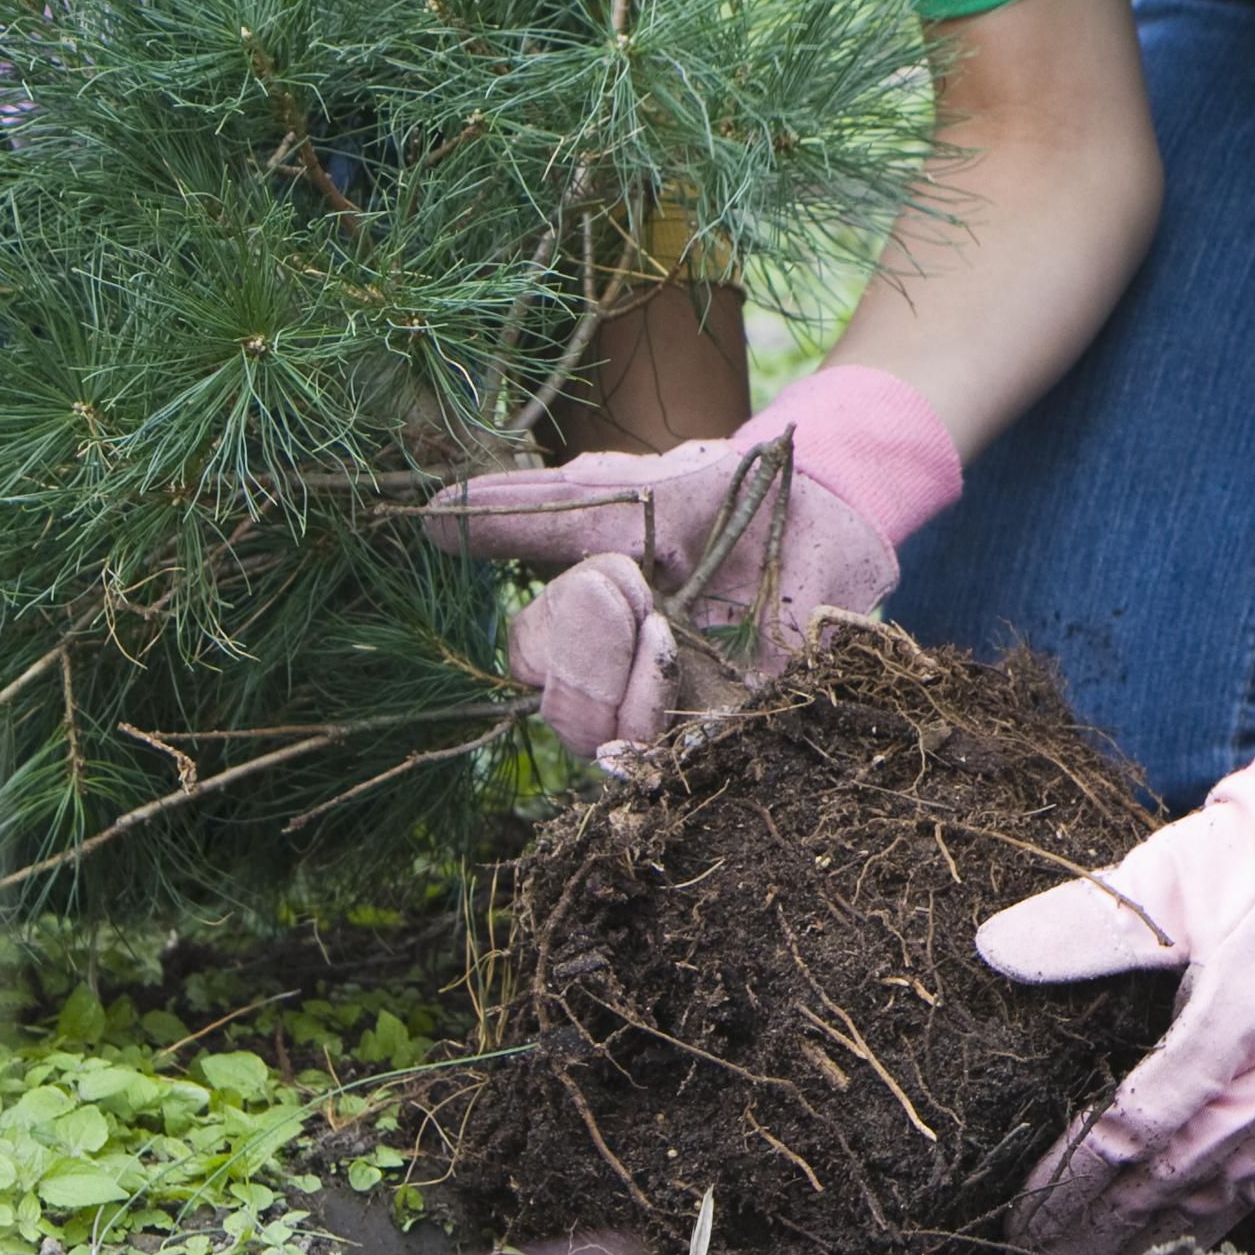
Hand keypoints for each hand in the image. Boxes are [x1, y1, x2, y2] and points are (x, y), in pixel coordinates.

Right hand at [422, 366, 960, 760]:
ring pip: (602, 743)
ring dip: (629, 680)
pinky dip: (670, 712)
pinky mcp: (729, 738)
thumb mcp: (618, 492)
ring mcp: (676, 717)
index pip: (532, 660)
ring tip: (672, 626)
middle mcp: (624, 683)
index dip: (562, 624)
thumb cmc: (718, 498)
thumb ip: (530, 512)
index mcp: (590, 630)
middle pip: (558, 711)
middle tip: (638, 589)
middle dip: (586, 645)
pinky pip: (667, 761)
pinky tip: (698, 672)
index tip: (616, 571)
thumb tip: (430, 520)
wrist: (824, 503)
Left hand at [976, 627, 1254, 1254]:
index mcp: (1238, 1013)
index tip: (1026, 1211)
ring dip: (1159, 1228)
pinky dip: (1227, 1208)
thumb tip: (994, 950)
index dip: (1078, 1178)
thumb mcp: (1171, 875)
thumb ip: (1089, 923)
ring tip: (1096, 1254)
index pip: (1140, 1126)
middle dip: (1104, 1222)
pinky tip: (1184, 1231)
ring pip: (1230, 1183)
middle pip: (1179, 1173)